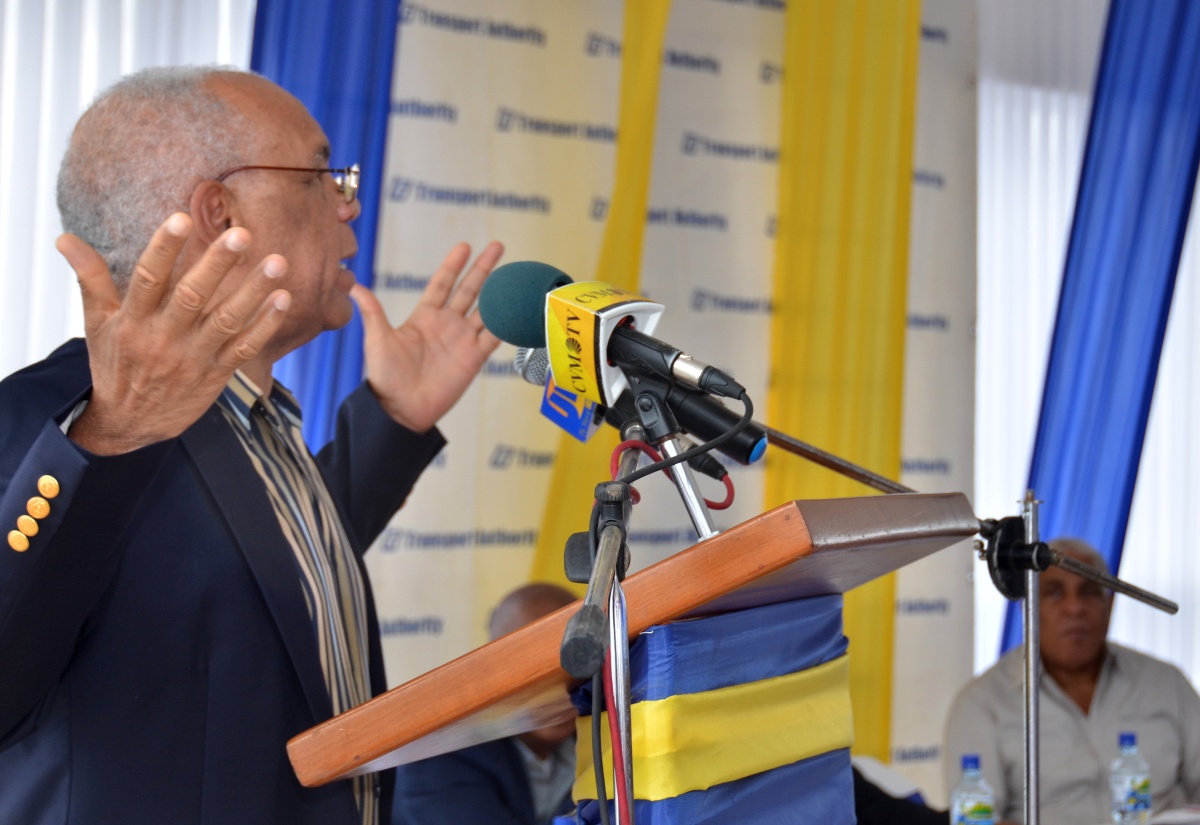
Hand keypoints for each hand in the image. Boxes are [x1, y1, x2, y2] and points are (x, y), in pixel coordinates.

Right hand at [57, 213, 290, 454]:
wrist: (130, 425)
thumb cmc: (115, 365)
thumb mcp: (97, 324)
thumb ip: (90, 278)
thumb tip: (65, 238)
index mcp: (133, 320)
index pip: (148, 278)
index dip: (164, 248)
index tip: (180, 218)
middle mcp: (164, 337)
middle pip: (193, 296)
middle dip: (218, 265)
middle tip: (242, 234)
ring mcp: (193, 357)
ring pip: (227, 321)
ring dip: (254, 292)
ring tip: (277, 263)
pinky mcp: (216, 373)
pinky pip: (245, 347)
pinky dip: (265, 325)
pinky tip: (283, 299)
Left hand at [352, 241, 503, 432]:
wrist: (402, 411)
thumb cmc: (387, 377)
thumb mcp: (378, 340)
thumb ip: (373, 312)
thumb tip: (352, 285)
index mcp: (424, 317)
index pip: (442, 283)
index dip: (453, 264)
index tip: (465, 246)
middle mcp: (447, 325)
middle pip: (469, 289)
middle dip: (483, 268)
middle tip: (497, 246)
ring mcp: (462, 340)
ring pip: (486, 309)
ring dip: (499, 291)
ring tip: (513, 273)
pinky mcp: (474, 358)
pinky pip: (495, 336)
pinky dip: (507, 322)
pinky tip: (518, 306)